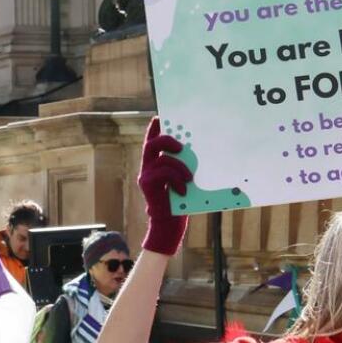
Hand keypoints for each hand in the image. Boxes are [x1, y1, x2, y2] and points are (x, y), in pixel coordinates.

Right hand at [137, 117, 191, 255]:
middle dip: (167, 140)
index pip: (152, 141)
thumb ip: (183, 166)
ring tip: (189, 178)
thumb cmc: (179, 202)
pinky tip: (183, 190)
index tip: (160, 117)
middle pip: (152, 145)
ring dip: (180, 167)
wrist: (168, 225)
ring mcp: (146, 176)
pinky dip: (177, 180)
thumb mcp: (183, 180)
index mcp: (156, 164)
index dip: (154, 128)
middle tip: (181, 147)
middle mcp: (147, 167)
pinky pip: (164, 173)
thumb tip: (195, 151)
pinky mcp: (147, 185)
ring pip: (163, 160)